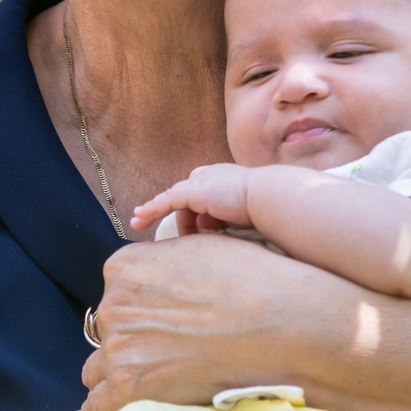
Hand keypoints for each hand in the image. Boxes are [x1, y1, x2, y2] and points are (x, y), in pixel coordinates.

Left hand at [80, 234, 341, 410]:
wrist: (283, 323)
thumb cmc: (255, 282)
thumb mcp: (202, 248)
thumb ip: (166, 262)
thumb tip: (161, 273)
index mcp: (125, 267)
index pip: (116, 295)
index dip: (140, 312)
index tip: (163, 326)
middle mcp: (113, 306)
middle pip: (106, 333)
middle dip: (131, 343)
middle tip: (167, 354)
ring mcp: (119, 348)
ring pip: (98, 370)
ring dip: (119, 376)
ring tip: (152, 385)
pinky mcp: (129, 386)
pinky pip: (97, 408)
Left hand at [129, 162, 254, 234]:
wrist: (270, 199)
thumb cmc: (265, 211)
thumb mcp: (242, 215)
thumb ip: (224, 219)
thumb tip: (207, 226)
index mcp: (224, 180)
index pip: (201, 196)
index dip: (194, 214)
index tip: (193, 229)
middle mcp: (211, 175)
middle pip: (185, 197)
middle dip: (176, 216)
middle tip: (171, 235)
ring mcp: (201, 181)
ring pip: (173, 199)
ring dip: (155, 212)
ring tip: (140, 224)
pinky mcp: (194, 190)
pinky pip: (167, 201)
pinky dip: (152, 209)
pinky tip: (139, 218)